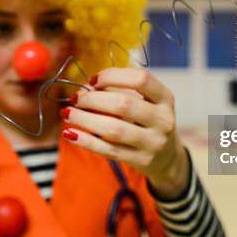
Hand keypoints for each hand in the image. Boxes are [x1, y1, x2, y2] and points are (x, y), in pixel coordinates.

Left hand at [60, 68, 188, 198]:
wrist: (168, 157)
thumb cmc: (149, 122)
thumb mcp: (146, 103)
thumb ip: (121, 92)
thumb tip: (85, 89)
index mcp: (165, 98)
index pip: (141, 79)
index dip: (113, 76)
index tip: (93, 80)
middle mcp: (163, 120)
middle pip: (124, 104)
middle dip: (93, 99)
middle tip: (76, 98)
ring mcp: (154, 142)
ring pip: (114, 129)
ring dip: (85, 119)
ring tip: (68, 113)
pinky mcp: (142, 160)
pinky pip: (109, 150)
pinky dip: (87, 141)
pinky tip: (70, 134)